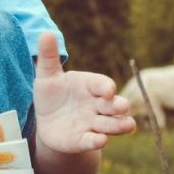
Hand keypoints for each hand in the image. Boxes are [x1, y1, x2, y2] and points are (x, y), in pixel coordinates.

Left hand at [33, 32, 135, 153]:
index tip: (107, 89)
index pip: (103, 84)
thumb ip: (48, 57)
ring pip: (111, 125)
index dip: (106, 87)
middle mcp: (97, 105)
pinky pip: (93, 141)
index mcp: (90, 86)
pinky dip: (97, 141)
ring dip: (119, 125)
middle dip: (120, 106)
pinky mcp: (83, 140)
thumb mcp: (46, 75)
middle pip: (114, 106)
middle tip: (122, 106)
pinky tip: (100, 141)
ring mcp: (92, 124)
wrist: (47, 122)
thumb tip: (46, 32)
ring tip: (127, 126)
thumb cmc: (52, 95)